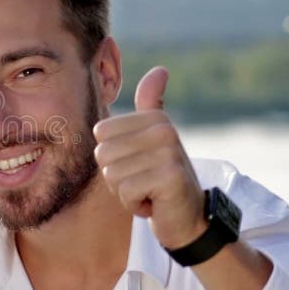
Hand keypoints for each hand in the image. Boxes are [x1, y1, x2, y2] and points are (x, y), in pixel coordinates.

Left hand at [93, 66, 206, 248]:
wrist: (188, 219)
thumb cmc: (161, 178)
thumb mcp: (153, 139)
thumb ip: (151, 105)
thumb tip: (160, 70)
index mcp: (155, 118)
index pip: (100, 134)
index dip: (112, 156)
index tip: (138, 164)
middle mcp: (164, 130)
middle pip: (103, 154)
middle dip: (116, 176)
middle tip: (143, 181)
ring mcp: (169, 153)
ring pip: (111, 174)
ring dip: (124, 192)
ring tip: (149, 191)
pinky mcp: (169, 178)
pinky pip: (125, 192)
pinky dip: (134, 204)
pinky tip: (154, 202)